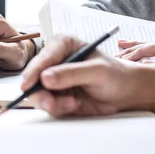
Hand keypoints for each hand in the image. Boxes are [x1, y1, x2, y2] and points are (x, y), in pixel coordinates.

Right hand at [21, 35, 145, 117]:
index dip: (34, 72)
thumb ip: (72, 73)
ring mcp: (54, 79)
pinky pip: (47, 105)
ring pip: (38, 94)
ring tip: (73, 103)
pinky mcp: (56, 95)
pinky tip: (75, 104)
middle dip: (41, 93)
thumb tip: (46, 78)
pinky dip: (59, 108)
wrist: (126, 93)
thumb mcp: (97, 71)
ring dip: (53, 103)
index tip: (29, 85)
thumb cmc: (117, 75)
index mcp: (63, 45)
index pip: (43, 57)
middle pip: (34, 77)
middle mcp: (55, 61)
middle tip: (52, 104)